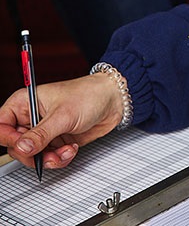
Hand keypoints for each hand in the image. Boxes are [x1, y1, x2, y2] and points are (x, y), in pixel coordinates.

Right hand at [0, 74, 123, 169]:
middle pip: (15, 146)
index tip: (23, 147)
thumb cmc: (89, 95)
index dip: (8, 139)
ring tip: (65, 151)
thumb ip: (41, 134)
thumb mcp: (63, 115)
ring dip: (49, 158)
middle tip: (48, 153)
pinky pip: (48, 157)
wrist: (114, 101)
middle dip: (33, 154)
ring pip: (33, 155)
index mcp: (23, 103)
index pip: (1, 126)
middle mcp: (30, 117)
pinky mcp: (56, 140)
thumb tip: (22, 148)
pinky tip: (71, 149)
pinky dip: (59, 158)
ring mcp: (43, 131)